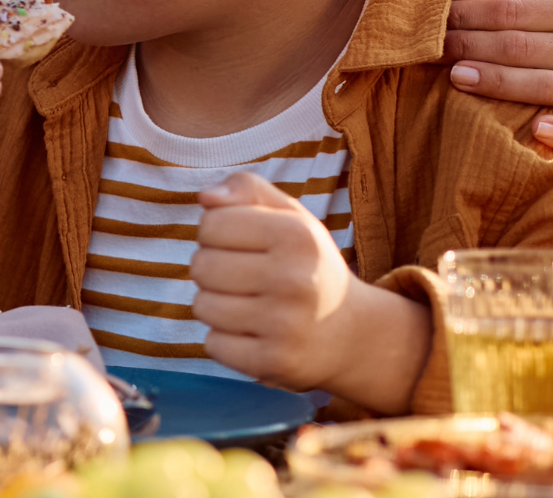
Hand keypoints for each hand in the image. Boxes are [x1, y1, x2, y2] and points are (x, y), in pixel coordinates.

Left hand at [192, 173, 426, 411]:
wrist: (351, 334)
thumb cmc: (306, 265)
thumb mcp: (289, 216)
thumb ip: (247, 190)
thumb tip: (205, 197)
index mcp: (299, 235)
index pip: (211, 224)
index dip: (217, 234)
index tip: (244, 245)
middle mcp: (296, 279)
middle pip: (201, 266)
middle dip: (214, 270)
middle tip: (248, 279)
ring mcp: (286, 325)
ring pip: (202, 306)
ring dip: (217, 306)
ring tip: (252, 305)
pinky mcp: (275, 362)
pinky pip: (213, 344)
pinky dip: (225, 340)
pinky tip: (255, 333)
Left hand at [439, 0, 552, 144]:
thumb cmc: (537, 12)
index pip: (508, 11)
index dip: (463, 17)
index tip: (426, 25)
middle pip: (521, 47)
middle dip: (470, 49)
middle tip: (430, 53)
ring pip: (549, 84)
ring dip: (503, 84)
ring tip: (458, 78)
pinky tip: (536, 129)